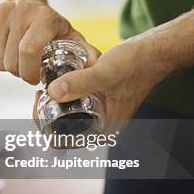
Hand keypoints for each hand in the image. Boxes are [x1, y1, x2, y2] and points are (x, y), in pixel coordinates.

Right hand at [0, 0, 99, 83]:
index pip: (28, 51)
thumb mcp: (66, 31)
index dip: (30, 71)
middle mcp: (18, 12)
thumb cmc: (45, 20)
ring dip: (7, 66)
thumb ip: (83, 50)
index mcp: (42, 17)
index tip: (34, 78)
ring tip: (17, 56)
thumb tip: (96, 66)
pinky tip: (5, 50)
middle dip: (20, 72)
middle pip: (12, 62)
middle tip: (27, 68)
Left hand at [32, 0, 193, 125]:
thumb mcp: (105, 72)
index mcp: (104, 129)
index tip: (40, 102)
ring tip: (44, 87)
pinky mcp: (100, 100)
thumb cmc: (135, 63)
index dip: (46, 126)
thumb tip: (53, 92)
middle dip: (46, 114)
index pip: (66, 141)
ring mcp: (101, 113)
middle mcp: (102, 126)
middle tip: (39, 93)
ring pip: (68, 117)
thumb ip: (81, 82)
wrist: (154, 52)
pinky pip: (75, 105)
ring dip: (53, 105)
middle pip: (63, 130)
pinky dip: (64, 96)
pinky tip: (55, 83)